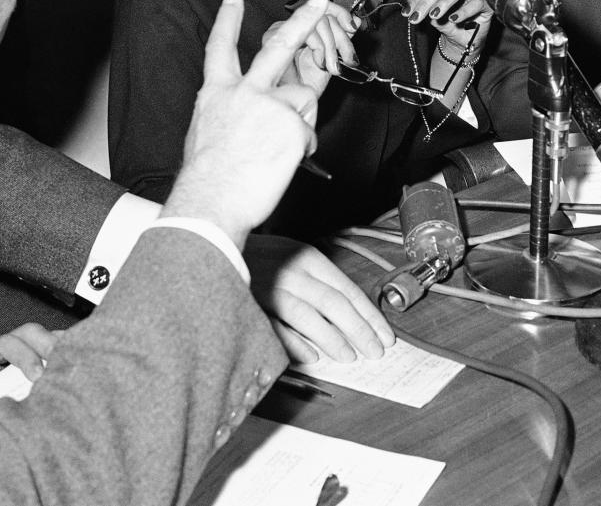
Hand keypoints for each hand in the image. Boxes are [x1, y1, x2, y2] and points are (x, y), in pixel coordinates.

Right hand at [163, 0, 327, 245]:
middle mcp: (243, 92)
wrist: (211, 201)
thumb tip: (253, 114)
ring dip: (299, 123)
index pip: (220, 48)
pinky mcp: (291, 123)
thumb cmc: (207, 179)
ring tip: (275, 149)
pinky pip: (308, 132)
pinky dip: (301, 148)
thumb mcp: (207, 133)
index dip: (227, 20)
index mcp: (216, 94)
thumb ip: (232, 113)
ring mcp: (269, 104)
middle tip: (316, 2)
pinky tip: (281, 162)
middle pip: (278, 47)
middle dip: (301, 20)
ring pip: (302, 100)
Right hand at [244, 234, 394, 362]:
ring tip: (349, 357)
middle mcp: (294, 272)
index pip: (348, 290)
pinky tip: (311, 357)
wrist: (214, 243)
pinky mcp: (251, 303)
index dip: (369, 315)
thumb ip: (318, 282)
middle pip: (334, 303)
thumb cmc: (260, 256)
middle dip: (359, 330)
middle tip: (375, 351)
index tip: (385, 335)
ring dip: (332, 339)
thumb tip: (348, 313)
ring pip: (309, 316)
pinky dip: (295, 343)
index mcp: (308, 258)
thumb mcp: (293, 258)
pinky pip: (277, 327)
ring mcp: (271, 287)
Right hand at [264, 3, 357, 94]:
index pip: (325, 7)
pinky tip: (319, 61)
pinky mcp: (273, 35)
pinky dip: (319, 47)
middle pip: (323, 14)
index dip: (342, 14)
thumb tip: (356, 22)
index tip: (352, 27)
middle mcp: (293, 24)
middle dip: (341, 38)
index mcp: (306, 27)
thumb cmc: (306, 87)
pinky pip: (305, 30)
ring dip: (331, 46)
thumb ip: (342, 40)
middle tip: (347, 57)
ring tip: (332, 65)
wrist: (294, 105)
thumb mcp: (332, 59)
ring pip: (317, 21)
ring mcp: (282, 28)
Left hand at [394, 0, 492, 48]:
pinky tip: (454, 19)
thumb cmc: (447, 21)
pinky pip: (477, 2)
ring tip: (434, 15)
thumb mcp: (429, 10)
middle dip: (427, 1)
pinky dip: (464, 11)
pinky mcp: (488, 2)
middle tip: (417, 17)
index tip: (407, 12)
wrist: (462, 40)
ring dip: (445, 1)